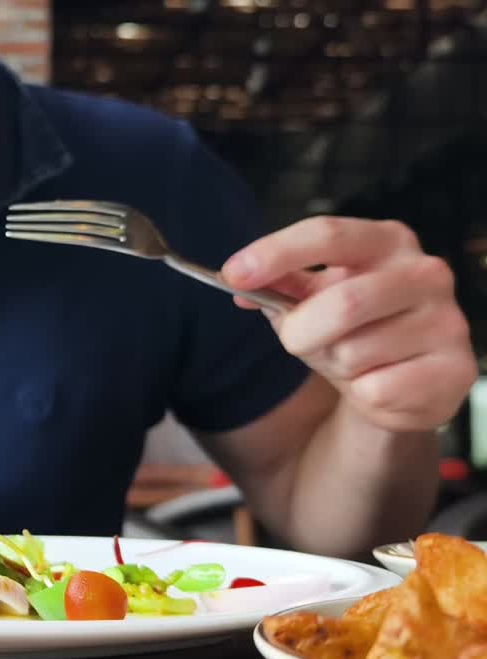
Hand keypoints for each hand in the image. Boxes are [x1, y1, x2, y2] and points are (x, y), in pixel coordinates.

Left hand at [222, 216, 475, 432]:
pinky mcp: (454, 370)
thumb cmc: (351, 330)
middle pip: (342, 302)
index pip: (327, 233)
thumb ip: (276, 287)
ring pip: (355, 352)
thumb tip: (238, 283)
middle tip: (295, 341)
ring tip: (351, 362)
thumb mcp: (311, 300)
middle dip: (301, 331)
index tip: (233, 274)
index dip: (276, 252)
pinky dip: (361, 394)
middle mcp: (425, 272)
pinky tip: (378, 383)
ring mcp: (447, 321)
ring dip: (334, 365)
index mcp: (386, 241)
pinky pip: (377, 389)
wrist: (401, 383)